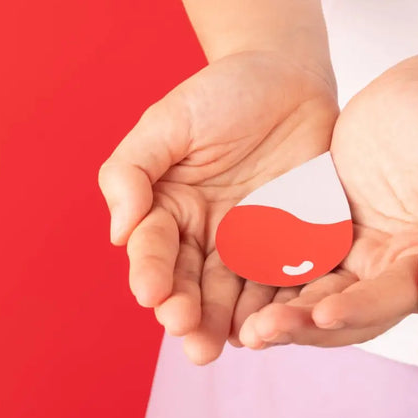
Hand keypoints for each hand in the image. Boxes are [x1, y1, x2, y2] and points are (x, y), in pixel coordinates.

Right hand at [98, 50, 337, 363]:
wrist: (288, 74)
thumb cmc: (220, 93)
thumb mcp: (167, 121)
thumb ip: (132, 171)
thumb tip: (120, 233)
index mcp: (169, 212)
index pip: (154, 250)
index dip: (151, 273)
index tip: (152, 293)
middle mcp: (207, 238)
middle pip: (193, 285)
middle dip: (188, 312)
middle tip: (187, 333)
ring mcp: (254, 246)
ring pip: (238, 295)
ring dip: (232, 321)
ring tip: (229, 342)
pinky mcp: (297, 245)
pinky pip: (290, 281)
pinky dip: (284, 303)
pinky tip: (280, 320)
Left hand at [237, 69, 417, 348]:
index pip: (389, 299)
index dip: (357, 310)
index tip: (320, 314)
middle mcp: (388, 271)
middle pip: (343, 312)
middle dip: (303, 327)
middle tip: (259, 332)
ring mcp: (352, 255)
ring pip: (311, 297)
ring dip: (278, 315)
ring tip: (241, 326)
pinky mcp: (321, 233)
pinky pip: (289, 263)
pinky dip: (263, 281)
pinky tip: (226, 288)